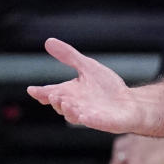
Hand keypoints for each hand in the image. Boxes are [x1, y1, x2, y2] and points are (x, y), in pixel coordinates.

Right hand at [27, 38, 146, 133]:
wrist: (131, 102)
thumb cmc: (107, 87)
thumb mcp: (88, 67)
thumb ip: (69, 56)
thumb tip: (48, 41)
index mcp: (70, 93)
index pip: (51, 93)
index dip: (41, 93)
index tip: (32, 89)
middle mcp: (76, 106)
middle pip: (61, 105)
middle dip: (56, 101)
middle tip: (52, 95)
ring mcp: (89, 115)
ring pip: (74, 116)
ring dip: (69, 110)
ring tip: (66, 102)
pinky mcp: (104, 122)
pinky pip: (96, 122)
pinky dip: (90, 120)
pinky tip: (85, 116)